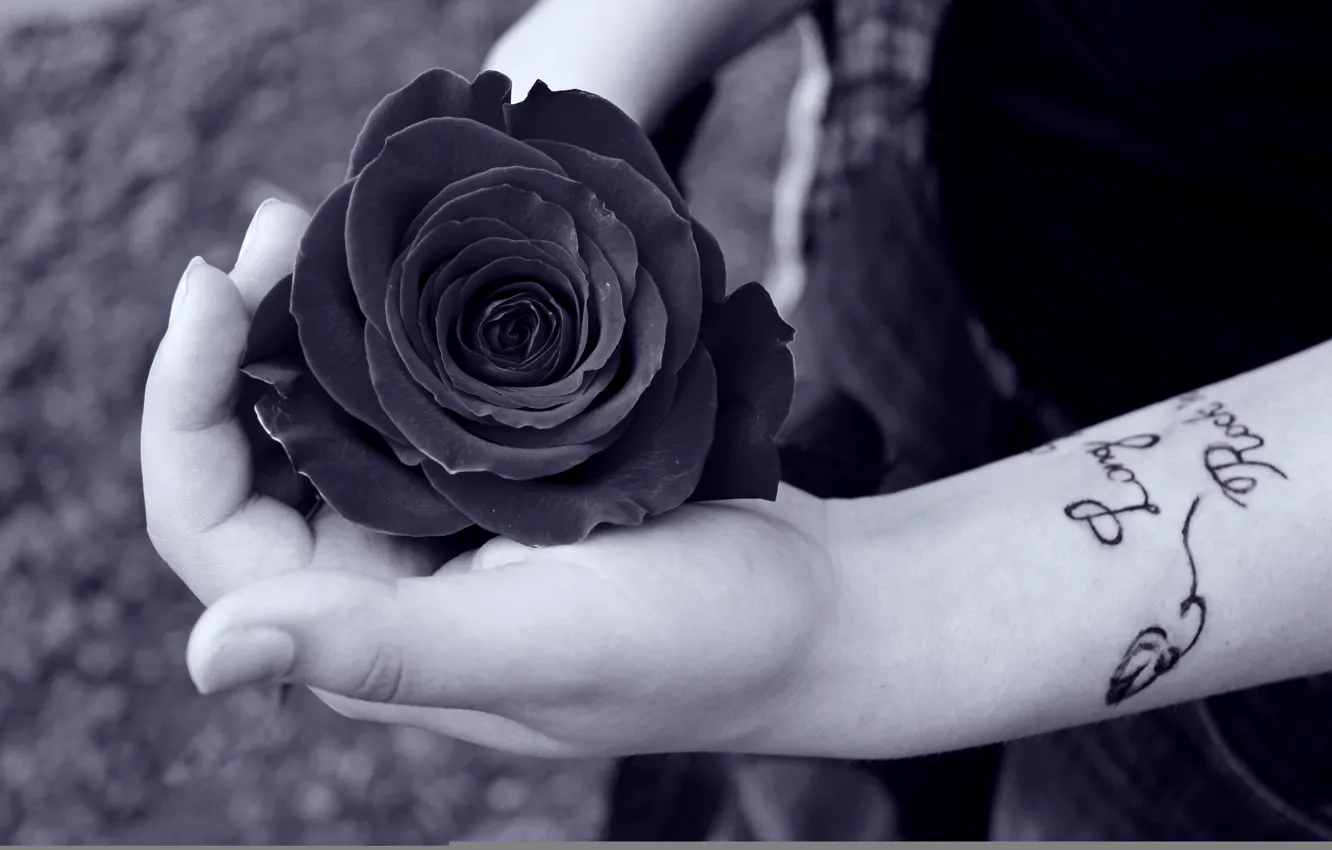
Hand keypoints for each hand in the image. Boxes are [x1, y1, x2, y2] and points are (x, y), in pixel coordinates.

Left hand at [143, 200, 846, 757]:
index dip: (184, 408)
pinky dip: (400, 326)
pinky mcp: (502, 480)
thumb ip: (390, 650)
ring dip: (317, 319)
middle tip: (283, 222)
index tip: (215, 287)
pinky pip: (416, 394)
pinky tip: (413, 265)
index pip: (216, 526)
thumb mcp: (550, 641)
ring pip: (337, 413)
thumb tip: (203, 654)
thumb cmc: (701, 639)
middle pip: (262, 452)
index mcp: (372, 634)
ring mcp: (446, 527)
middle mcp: (389, 581)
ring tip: (329, 222)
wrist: (820, 607)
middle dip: (244, 336)